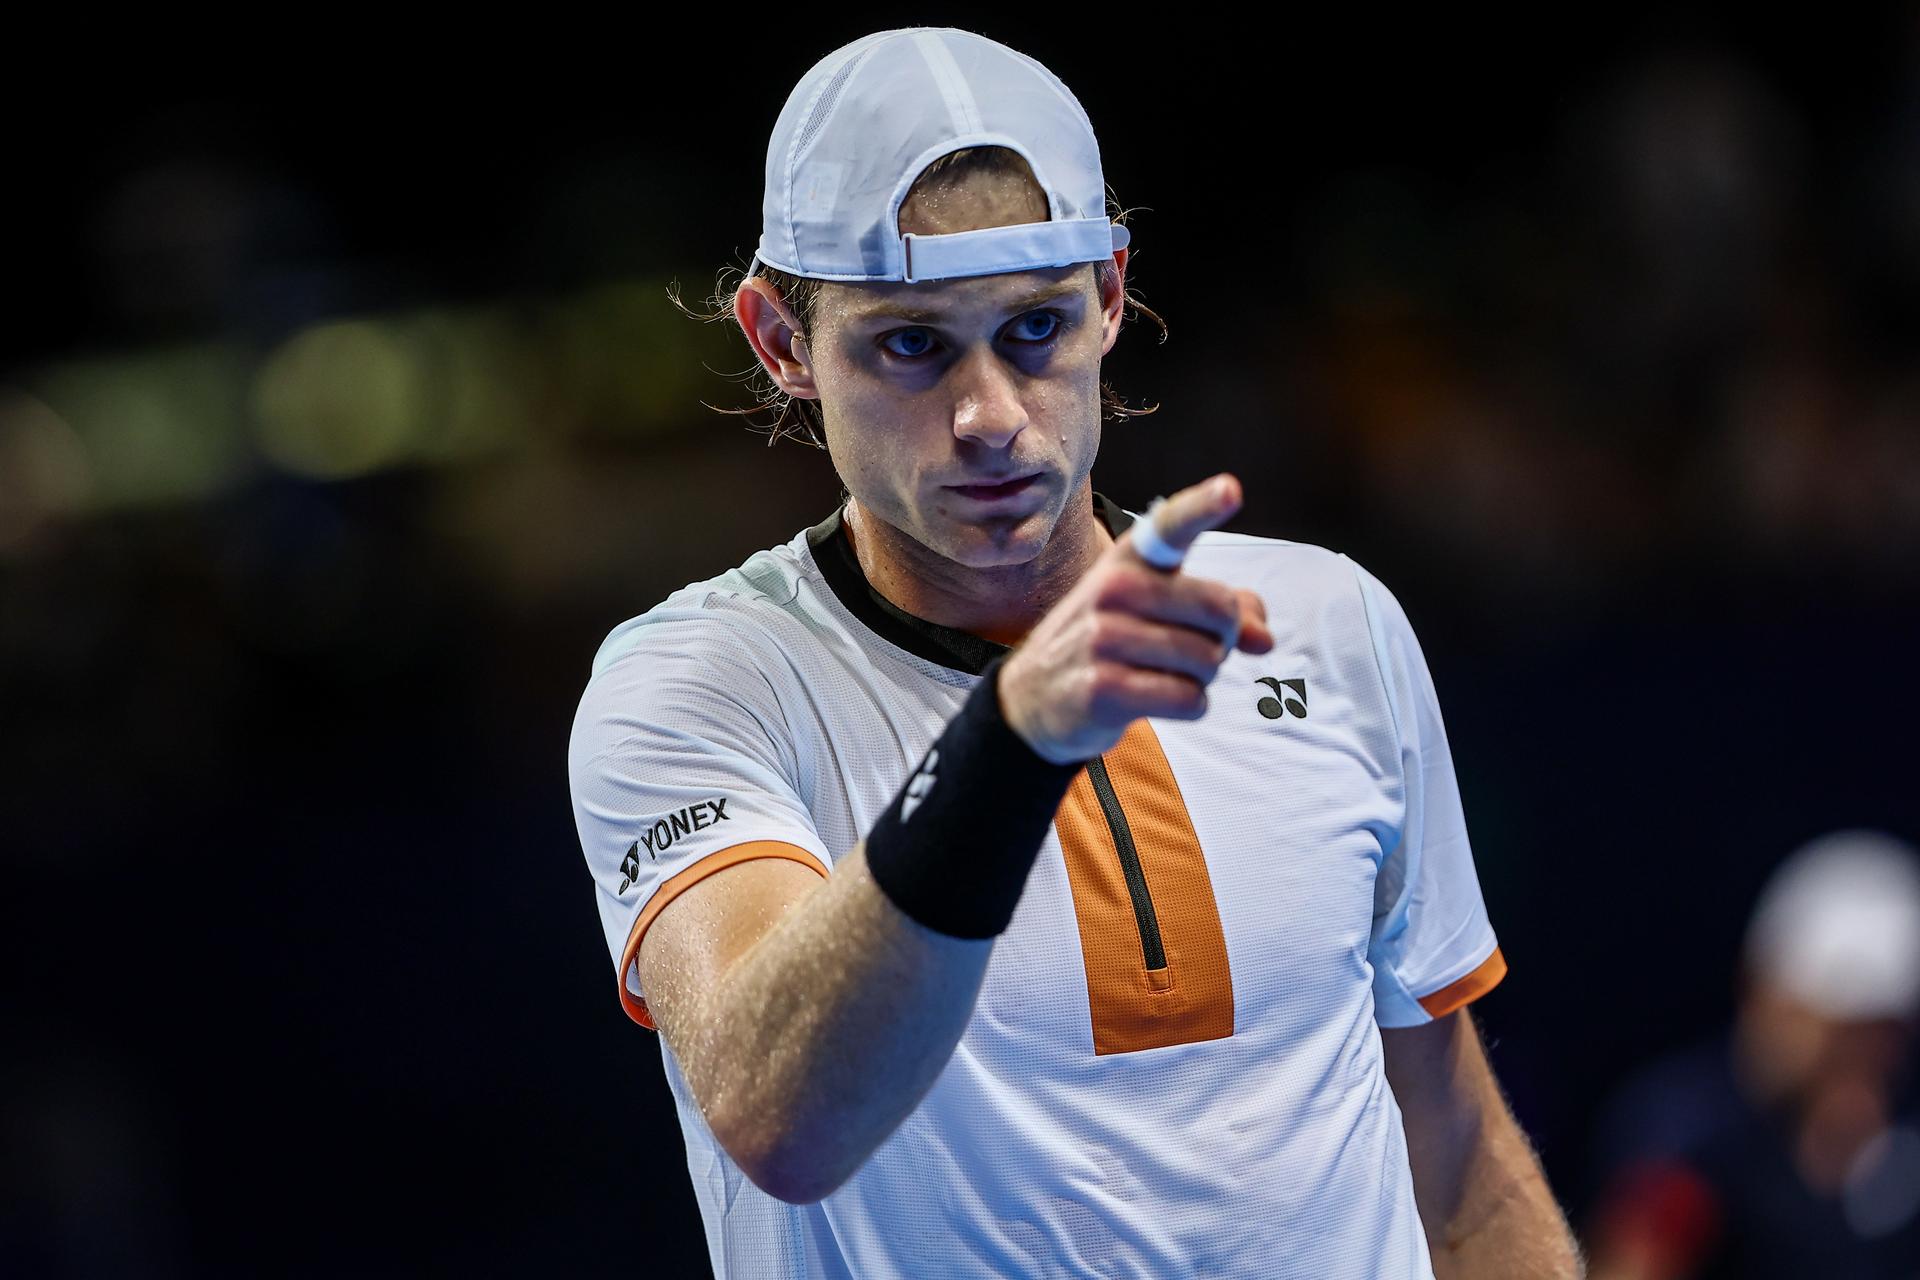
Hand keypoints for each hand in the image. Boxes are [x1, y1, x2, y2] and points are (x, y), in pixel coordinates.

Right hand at [999, 474, 1274, 763]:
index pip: (1170, 526)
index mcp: (1129, 560)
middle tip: (1186, 649)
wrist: (1033, 697)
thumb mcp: (1155, 610)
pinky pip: (1188, 699)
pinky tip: (1156, 699)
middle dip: (1220, 640)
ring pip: (1207, 661)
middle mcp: (1113, 589)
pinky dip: (1189, 706)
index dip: (1204, 506)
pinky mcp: (1102, 689)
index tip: (1232, 489)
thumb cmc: (1110, 643)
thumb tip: (1264, 639)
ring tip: (1161, 674)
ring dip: (1201, 678)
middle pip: (1219, 612)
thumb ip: (1220, 611)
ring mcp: (1103, 638)